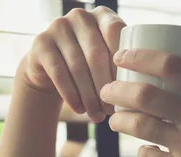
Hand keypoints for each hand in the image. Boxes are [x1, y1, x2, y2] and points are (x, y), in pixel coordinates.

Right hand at [21, 7, 125, 122]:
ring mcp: (58, 26)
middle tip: (111, 110)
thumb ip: (124, 64)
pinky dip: (71, 95)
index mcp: (103, 16)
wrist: (51, 68)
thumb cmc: (91, 67)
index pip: (116, 34)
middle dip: (105, 86)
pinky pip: (59, 73)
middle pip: (96, 54)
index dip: (123, 63)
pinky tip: (79, 110)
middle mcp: (80, 16)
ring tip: (97, 116)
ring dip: (89, 96)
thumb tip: (140, 91)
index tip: (128, 90)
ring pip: (78, 66)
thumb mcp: (108, 59)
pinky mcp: (41, 42)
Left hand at [100, 49, 180, 156]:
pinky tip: (145, 151)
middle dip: (117, 89)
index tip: (122, 56)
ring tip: (115, 121)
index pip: (169, 64)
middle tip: (108, 91)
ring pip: (139, 125)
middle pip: (144, 93)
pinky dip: (142, 152)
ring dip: (120, 121)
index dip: (139, 56)